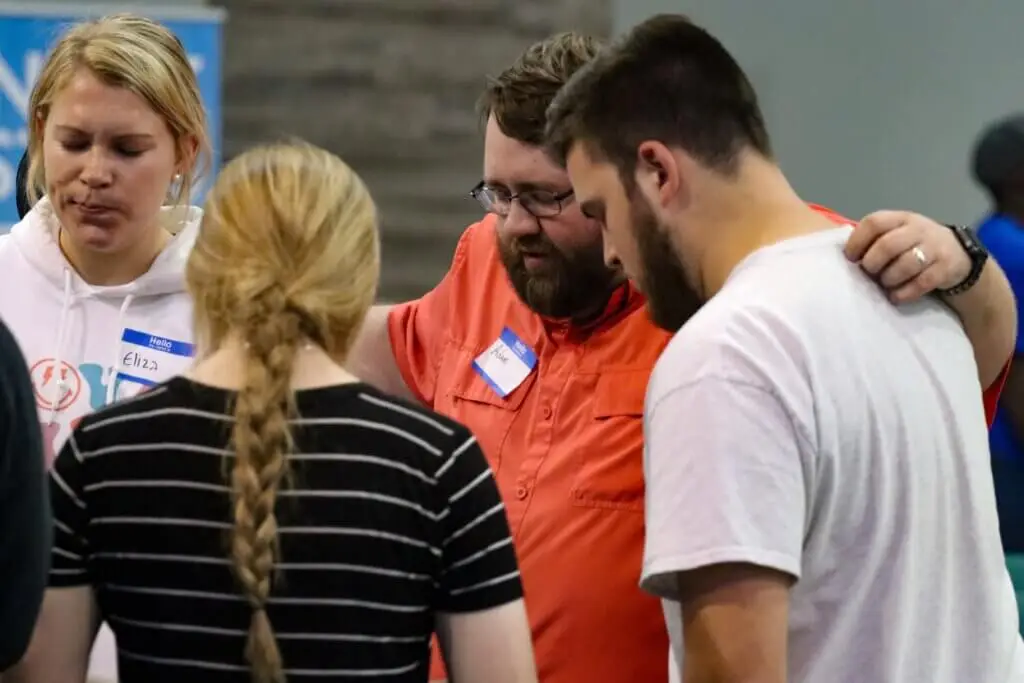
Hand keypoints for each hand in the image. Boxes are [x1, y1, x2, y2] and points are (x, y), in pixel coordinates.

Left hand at [844, 210, 968, 302]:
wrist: (957, 255)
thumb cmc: (913, 246)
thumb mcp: (896, 234)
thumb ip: (875, 240)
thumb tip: (846, 257)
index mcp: (900, 218)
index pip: (874, 222)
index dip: (857, 241)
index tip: (850, 258)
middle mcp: (918, 228)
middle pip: (888, 245)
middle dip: (873, 264)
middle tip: (870, 273)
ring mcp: (935, 246)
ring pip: (906, 264)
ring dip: (889, 279)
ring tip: (885, 284)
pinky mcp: (947, 267)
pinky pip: (922, 282)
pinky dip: (904, 292)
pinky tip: (896, 296)